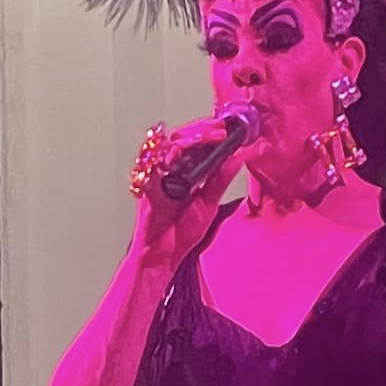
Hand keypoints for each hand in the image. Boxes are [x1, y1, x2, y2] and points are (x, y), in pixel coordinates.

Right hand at [131, 113, 250, 269]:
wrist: (165, 255)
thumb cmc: (180, 231)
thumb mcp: (209, 202)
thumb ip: (221, 179)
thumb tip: (239, 156)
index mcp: (185, 171)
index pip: (195, 140)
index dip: (209, 131)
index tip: (227, 129)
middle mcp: (169, 170)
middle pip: (179, 137)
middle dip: (199, 131)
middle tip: (218, 131)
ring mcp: (156, 178)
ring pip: (164, 147)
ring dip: (184, 141)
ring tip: (203, 140)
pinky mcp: (146, 190)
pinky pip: (149, 168)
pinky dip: (160, 160)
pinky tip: (174, 156)